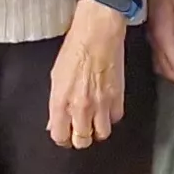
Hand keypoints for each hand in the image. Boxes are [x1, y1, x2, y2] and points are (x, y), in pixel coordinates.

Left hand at [48, 0, 127, 149]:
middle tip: (80, 130)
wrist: (98, 33)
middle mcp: (81, 107)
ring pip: (101, 134)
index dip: (62, 138)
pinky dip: (111, 116)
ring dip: (97, 130)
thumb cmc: (75, 48)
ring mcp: (101, 104)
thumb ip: (56, 103)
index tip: (64, 135)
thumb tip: (55, 121)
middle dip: (80, 137)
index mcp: (61, 101)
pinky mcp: (118, 98)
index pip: (60, 136)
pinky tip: (106, 107)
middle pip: (82, 141)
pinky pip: (115, 118)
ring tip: (94, 121)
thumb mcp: (55, 76)